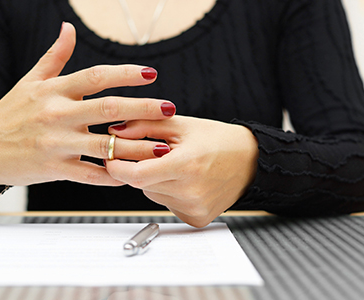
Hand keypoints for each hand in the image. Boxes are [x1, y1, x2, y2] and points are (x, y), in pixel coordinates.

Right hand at [0, 22, 174, 186]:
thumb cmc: (9, 114)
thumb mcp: (29, 82)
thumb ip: (54, 56)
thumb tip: (68, 27)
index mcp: (53, 91)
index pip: (95, 76)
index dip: (125, 73)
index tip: (151, 74)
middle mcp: (56, 115)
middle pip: (107, 109)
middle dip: (142, 108)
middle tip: (169, 108)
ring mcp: (56, 144)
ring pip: (104, 146)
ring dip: (136, 148)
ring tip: (161, 148)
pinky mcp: (54, 169)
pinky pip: (89, 175)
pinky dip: (110, 176)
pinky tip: (130, 176)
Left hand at [106, 116, 258, 226]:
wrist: (252, 162)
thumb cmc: (218, 140)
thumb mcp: (181, 125)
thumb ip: (144, 125)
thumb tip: (114, 131)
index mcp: (186, 165)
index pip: (135, 175)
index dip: (117, 167)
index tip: (112, 158)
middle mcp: (190, 191)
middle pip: (141, 184)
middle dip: (139, 169)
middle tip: (153, 155)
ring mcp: (194, 208)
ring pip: (152, 195)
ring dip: (154, 181)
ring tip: (176, 166)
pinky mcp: (197, 219)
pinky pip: (167, 205)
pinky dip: (168, 193)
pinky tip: (186, 181)